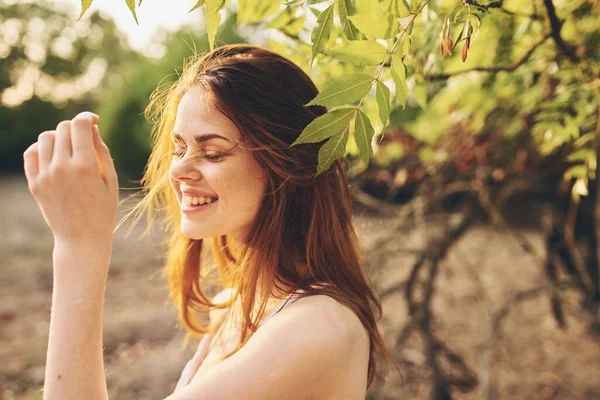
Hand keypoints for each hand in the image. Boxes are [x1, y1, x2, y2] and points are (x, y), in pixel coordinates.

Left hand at [23, 112, 118, 245]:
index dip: (87, 117)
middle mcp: (63, 168)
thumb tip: (91, 128)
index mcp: (86, 167)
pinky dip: (42, 148)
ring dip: (59, 137)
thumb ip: (102, 151)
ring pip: (46, 137)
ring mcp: (46, 176)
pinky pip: (32, 153)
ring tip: (70, 149)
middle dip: (76, 128)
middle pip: (63, 128)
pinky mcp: (35, 183)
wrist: (81, 240)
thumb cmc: (103, 211)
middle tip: (85, 139)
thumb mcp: (110, 181)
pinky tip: (54, 156)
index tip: (94, 120)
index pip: (79, 125)